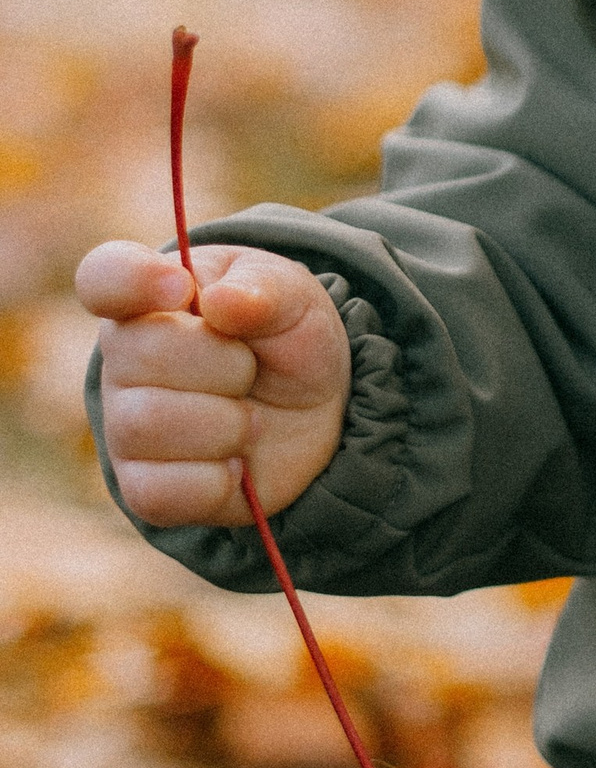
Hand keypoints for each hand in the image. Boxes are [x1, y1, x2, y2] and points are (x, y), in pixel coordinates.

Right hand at [75, 240, 350, 529]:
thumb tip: (221, 301)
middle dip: (223, 363)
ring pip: (146, 424)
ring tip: (249, 417)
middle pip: (139, 353)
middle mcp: (125, 360)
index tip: (182, 288)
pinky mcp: (143, 487)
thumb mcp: (296, 299)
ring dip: (226, 422)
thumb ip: (266, 289)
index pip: (104, 276)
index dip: (133, 279)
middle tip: (250, 369)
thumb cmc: (290, 341)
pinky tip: (235, 463)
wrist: (320, 412)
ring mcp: (127, 426)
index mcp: (153, 298)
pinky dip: (216, 480)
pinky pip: (158, 491)